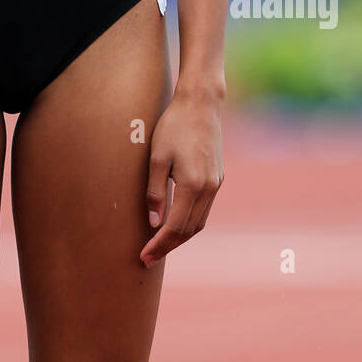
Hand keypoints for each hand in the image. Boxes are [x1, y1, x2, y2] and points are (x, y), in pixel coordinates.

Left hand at [140, 90, 223, 266]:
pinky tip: (175, 222)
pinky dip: (190, 222)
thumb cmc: (174, 126)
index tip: (144, 256)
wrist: (201, 104)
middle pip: (189, 230)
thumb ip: (155, 192)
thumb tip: (154, 223)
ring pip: (199, 222)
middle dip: (168, 246)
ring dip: (180, 237)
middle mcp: (209, 189)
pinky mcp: (217, 177)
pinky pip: (204, 209)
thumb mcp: (156, 157)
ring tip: (159, 245)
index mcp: (193, 185)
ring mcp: (216, 184)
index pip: (175, 228)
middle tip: (148, 257)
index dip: (159, 245)